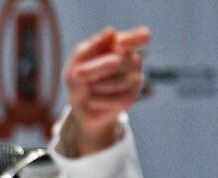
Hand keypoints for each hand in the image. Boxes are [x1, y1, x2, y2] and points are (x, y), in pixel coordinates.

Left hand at [61, 26, 150, 156]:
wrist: (79, 105)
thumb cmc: (79, 76)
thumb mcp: (78, 60)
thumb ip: (93, 46)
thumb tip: (112, 31)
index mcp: (123, 44)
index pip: (140, 36)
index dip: (135, 38)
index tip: (119, 43)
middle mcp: (133, 59)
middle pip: (118, 62)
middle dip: (94, 69)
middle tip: (77, 73)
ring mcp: (135, 78)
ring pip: (118, 82)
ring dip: (95, 86)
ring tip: (89, 87)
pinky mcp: (132, 97)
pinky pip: (115, 99)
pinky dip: (97, 100)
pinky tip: (93, 99)